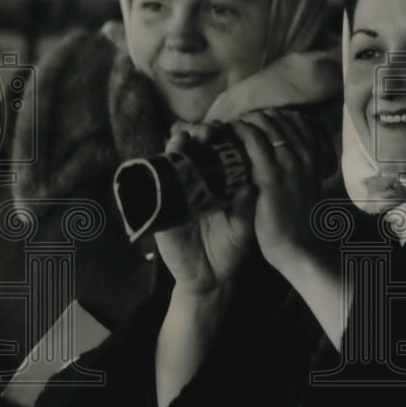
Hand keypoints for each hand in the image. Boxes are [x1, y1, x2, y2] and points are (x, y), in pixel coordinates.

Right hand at [154, 123, 255, 293]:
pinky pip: (155, 182)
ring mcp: (177, 192)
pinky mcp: (160, 207)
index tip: (232, 128)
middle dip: (202, 133)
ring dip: (179, 143)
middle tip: (211, 131)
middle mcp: (198, 183)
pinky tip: (168, 156)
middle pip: (196, 147)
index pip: (221, 152)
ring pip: (174, 158)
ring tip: (187, 137)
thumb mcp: (243, 228)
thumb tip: (250, 185)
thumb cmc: (229, 250)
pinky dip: (160, 166)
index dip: (225, 137)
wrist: (209, 278)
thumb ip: (246, 207)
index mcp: (220, 184)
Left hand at [231, 109, 328, 270]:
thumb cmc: (299, 220)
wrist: (297, 247)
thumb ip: (302, 167)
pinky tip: (229, 132)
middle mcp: (305, 155)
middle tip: (241, 121)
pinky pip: (253, 141)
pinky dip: (240, 131)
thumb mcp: (307, 186)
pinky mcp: (270, 175)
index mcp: (316, 157)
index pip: (297, 121)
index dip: (277, 118)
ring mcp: (289, 163)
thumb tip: (289, 153)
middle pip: (281, 119)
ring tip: (232, 125)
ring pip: (266, 125)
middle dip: (259, 116)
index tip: (260, 121)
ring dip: (247, 120)